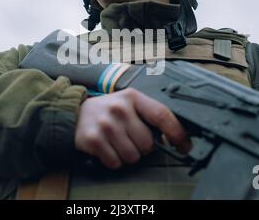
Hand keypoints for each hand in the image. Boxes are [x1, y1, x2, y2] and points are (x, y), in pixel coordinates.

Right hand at [75, 88, 190, 168]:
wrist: (73, 114)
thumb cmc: (107, 111)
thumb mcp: (127, 103)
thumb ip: (148, 114)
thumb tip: (174, 135)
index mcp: (132, 97)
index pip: (162, 115)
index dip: (177, 133)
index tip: (185, 146)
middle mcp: (119, 109)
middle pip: (147, 144)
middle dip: (142, 148)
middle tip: (130, 139)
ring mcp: (106, 124)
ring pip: (132, 156)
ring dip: (127, 155)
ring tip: (117, 143)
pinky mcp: (94, 139)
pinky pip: (115, 162)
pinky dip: (113, 160)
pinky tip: (107, 148)